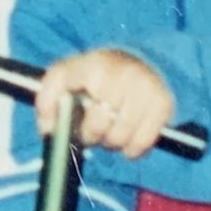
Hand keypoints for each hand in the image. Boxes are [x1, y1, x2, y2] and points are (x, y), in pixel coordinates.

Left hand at [34, 47, 175, 159]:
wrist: (140, 61)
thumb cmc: (96, 76)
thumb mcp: (66, 76)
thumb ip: (47, 100)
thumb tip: (48, 129)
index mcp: (93, 64)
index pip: (71, 102)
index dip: (68, 121)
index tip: (70, 123)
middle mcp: (121, 72)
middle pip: (98, 126)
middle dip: (92, 135)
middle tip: (93, 132)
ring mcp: (145, 86)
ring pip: (120, 137)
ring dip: (112, 143)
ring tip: (111, 131)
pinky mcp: (163, 103)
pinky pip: (142, 143)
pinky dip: (132, 149)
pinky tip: (128, 139)